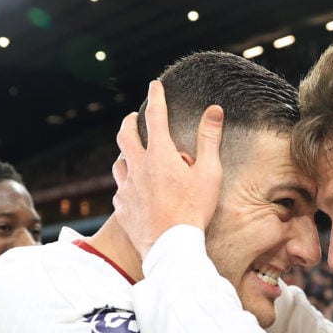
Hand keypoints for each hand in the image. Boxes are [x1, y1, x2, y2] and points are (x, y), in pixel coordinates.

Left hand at [112, 80, 223, 258]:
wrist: (171, 247)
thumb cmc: (194, 210)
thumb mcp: (209, 173)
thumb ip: (210, 139)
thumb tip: (214, 110)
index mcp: (159, 154)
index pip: (156, 116)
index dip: (156, 98)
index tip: (155, 85)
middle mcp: (138, 167)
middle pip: (126, 135)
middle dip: (130, 122)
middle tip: (133, 117)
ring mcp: (126, 188)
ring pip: (119, 163)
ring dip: (125, 154)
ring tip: (131, 155)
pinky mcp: (122, 208)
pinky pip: (120, 191)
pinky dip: (126, 186)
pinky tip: (132, 191)